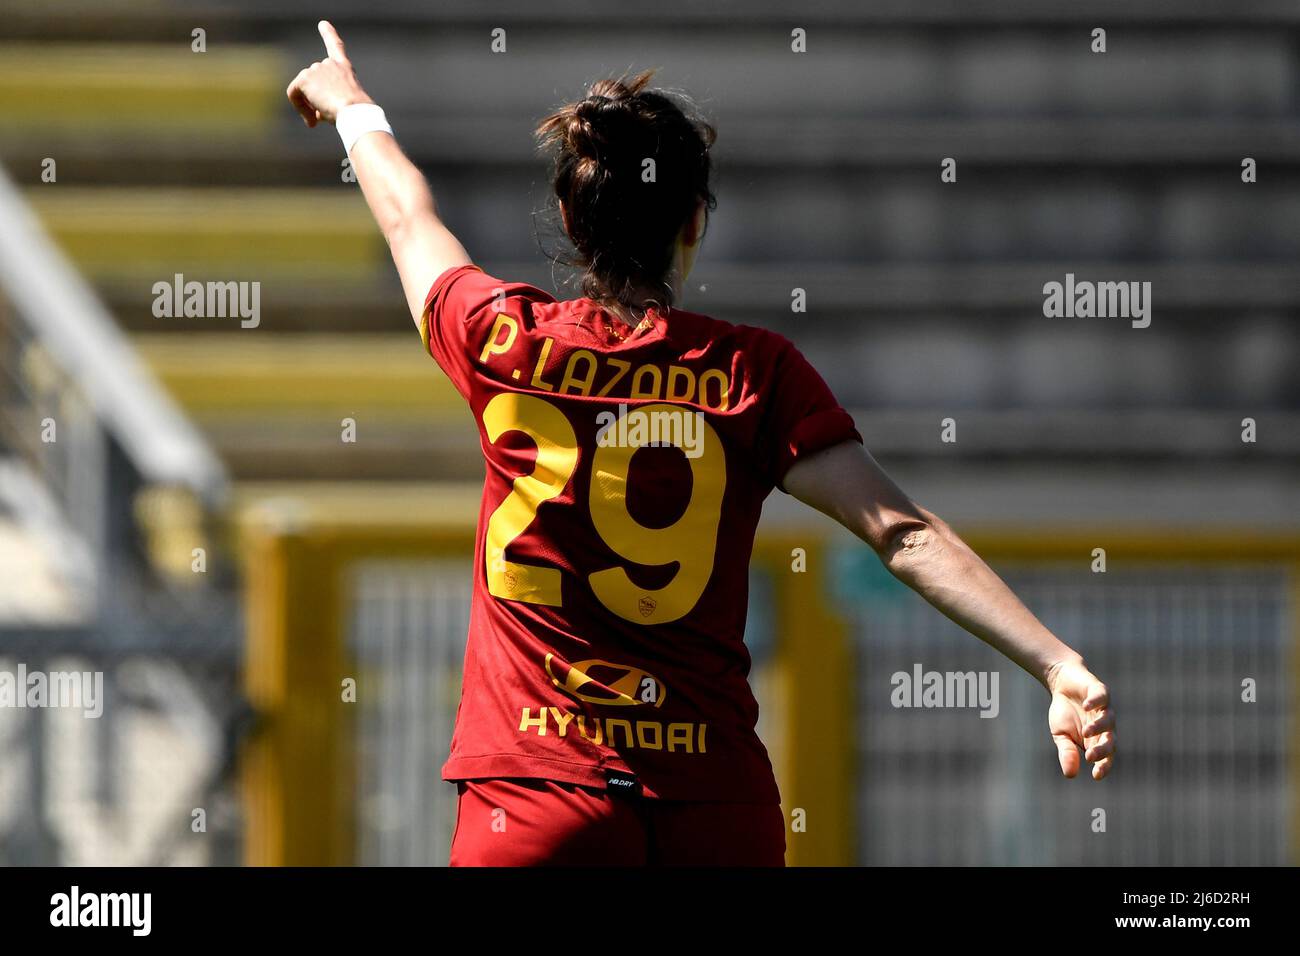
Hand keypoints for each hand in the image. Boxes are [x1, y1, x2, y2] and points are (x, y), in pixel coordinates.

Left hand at [286, 21, 372, 126]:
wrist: (355, 112)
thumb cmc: (357, 114)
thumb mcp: (346, 105)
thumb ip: (329, 102)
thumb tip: (316, 111)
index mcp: (344, 67)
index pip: (335, 47)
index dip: (329, 34)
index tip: (323, 24)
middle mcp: (329, 64)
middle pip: (313, 82)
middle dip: (314, 100)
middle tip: (320, 119)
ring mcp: (316, 69)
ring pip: (303, 90)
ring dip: (307, 107)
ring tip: (318, 121)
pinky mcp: (304, 78)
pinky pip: (294, 95)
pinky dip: (299, 108)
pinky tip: (312, 120)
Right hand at [1045, 659, 1114, 779]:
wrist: (1062, 684)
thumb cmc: (1064, 713)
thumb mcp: (1061, 735)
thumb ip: (1067, 752)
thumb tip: (1071, 774)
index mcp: (1097, 740)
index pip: (1106, 757)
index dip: (1104, 766)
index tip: (1096, 775)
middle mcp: (1105, 726)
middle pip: (1111, 741)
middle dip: (1103, 750)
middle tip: (1091, 756)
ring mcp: (1104, 708)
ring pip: (1108, 720)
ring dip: (1099, 727)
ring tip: (1086, 732)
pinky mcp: (1100, 690)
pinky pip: (1102, 697)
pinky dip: (1095, 702)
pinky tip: (1086, 706)